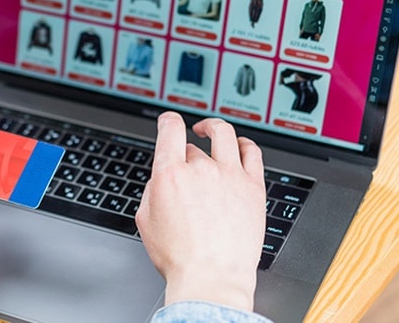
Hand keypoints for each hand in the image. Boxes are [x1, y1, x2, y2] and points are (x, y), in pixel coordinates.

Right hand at [135, 112, 265, 311]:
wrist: (211, 278)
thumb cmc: (179, 257)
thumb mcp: (145, 220)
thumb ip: (152, 190)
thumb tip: (162, 178)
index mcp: (170, 174)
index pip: (170, 130)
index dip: (168, 120)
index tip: (169, 121)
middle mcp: (200, 169)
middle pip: (193, 146)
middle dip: (187, 154)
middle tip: (187, 168)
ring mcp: (230, 175)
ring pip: (224, 135)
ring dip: (214, 128)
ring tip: (211, 130)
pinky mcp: (253, 187)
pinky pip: (252, 152)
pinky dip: (244, 143)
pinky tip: (239, 145)